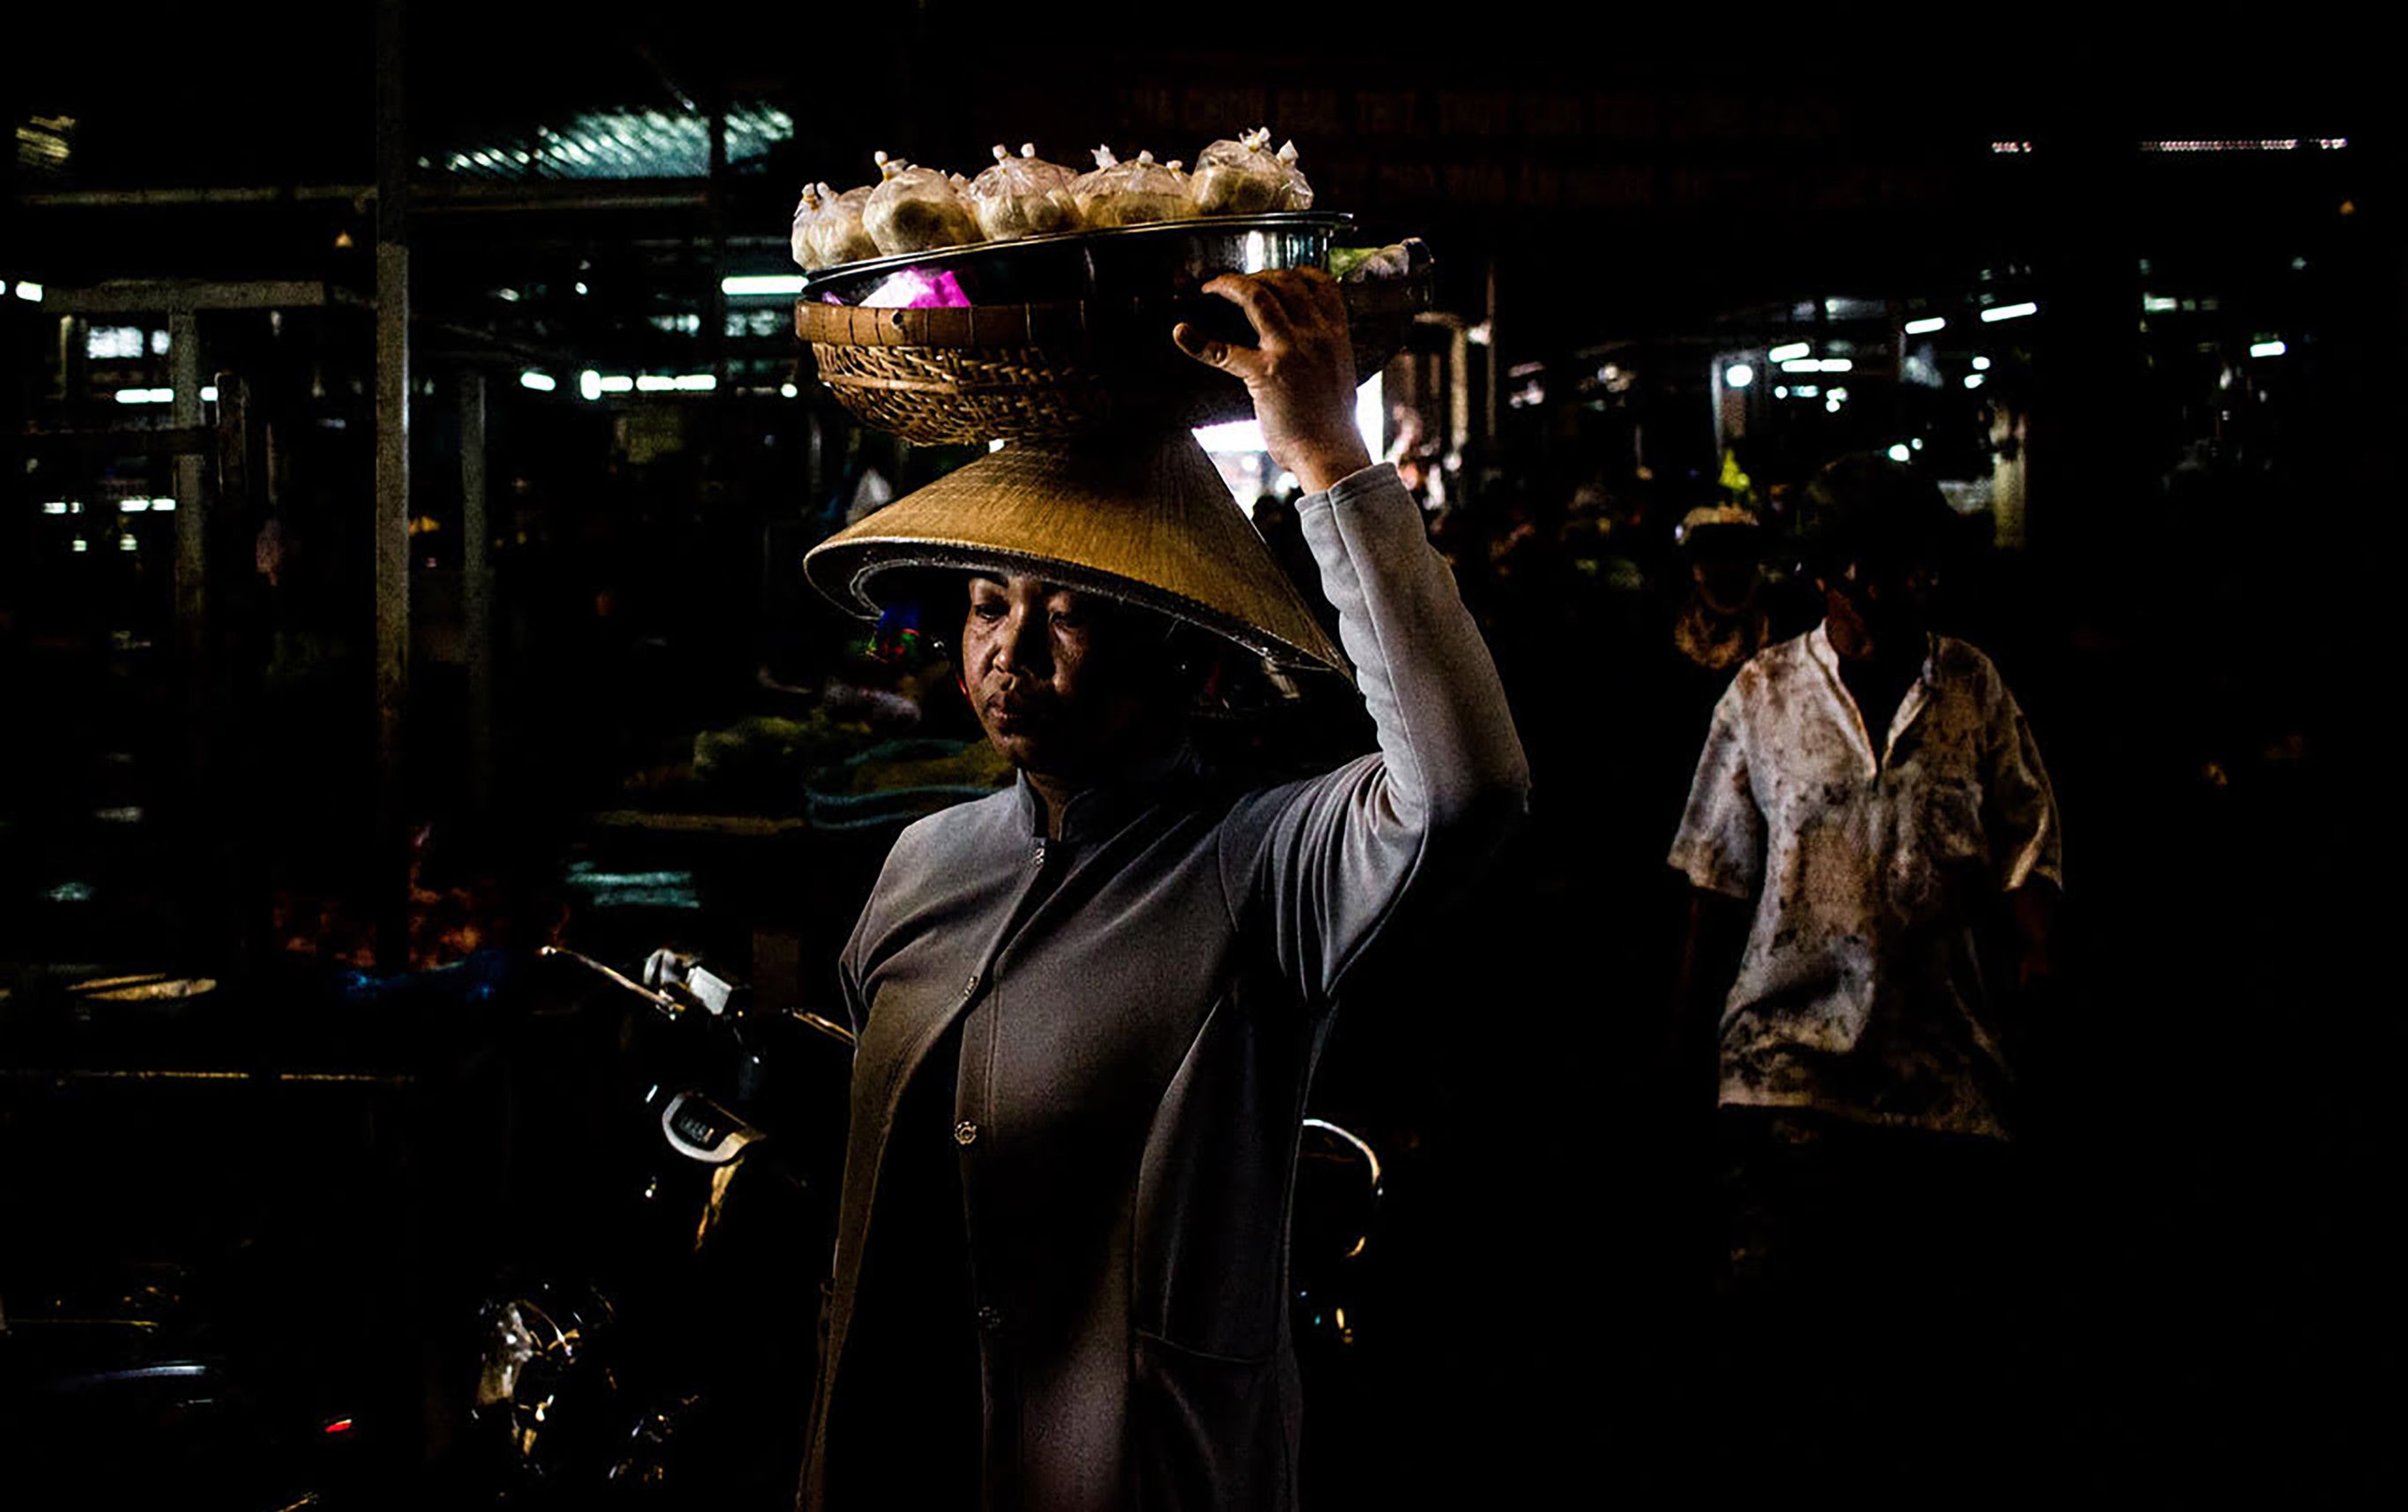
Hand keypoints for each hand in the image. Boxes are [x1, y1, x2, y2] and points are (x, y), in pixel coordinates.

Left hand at [1172, 268, 1372, 494]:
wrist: (1331, 455)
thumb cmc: (1333, 427)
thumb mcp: (1339, 377)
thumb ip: (1324, 356)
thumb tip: (1308, 353)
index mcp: (1336, 335)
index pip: (1320, 283)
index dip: (1293, 272)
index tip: (1274, 275)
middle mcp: (1316, 335)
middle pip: (1284, 282)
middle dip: (1256, 276)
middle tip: (1234, 285)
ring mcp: (1291, 351)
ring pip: (1257, 297)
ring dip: (1230, 286)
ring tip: (1211, 289)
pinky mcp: (1265, 374)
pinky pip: (1224, 351)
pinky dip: (1198, 341)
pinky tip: (1181, 332)